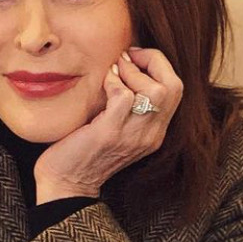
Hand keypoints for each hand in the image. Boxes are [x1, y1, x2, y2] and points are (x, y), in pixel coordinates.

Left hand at [33, 47, 183, 201]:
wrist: (66, 185)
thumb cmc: (84, 151)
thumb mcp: (115, 128)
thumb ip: (126, 105)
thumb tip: (122, 64)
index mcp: (155, 132)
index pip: (176, 89)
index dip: (159, 65)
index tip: (135, 57)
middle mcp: (150, 135)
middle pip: (173, 86)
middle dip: (153, 61)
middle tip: (128, 56)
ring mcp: (132, 136)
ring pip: (156, 91)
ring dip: (133, 72)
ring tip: (115, 70)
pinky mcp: (110, 134)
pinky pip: (124, 97)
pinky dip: (114, 83)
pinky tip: (103, 83)